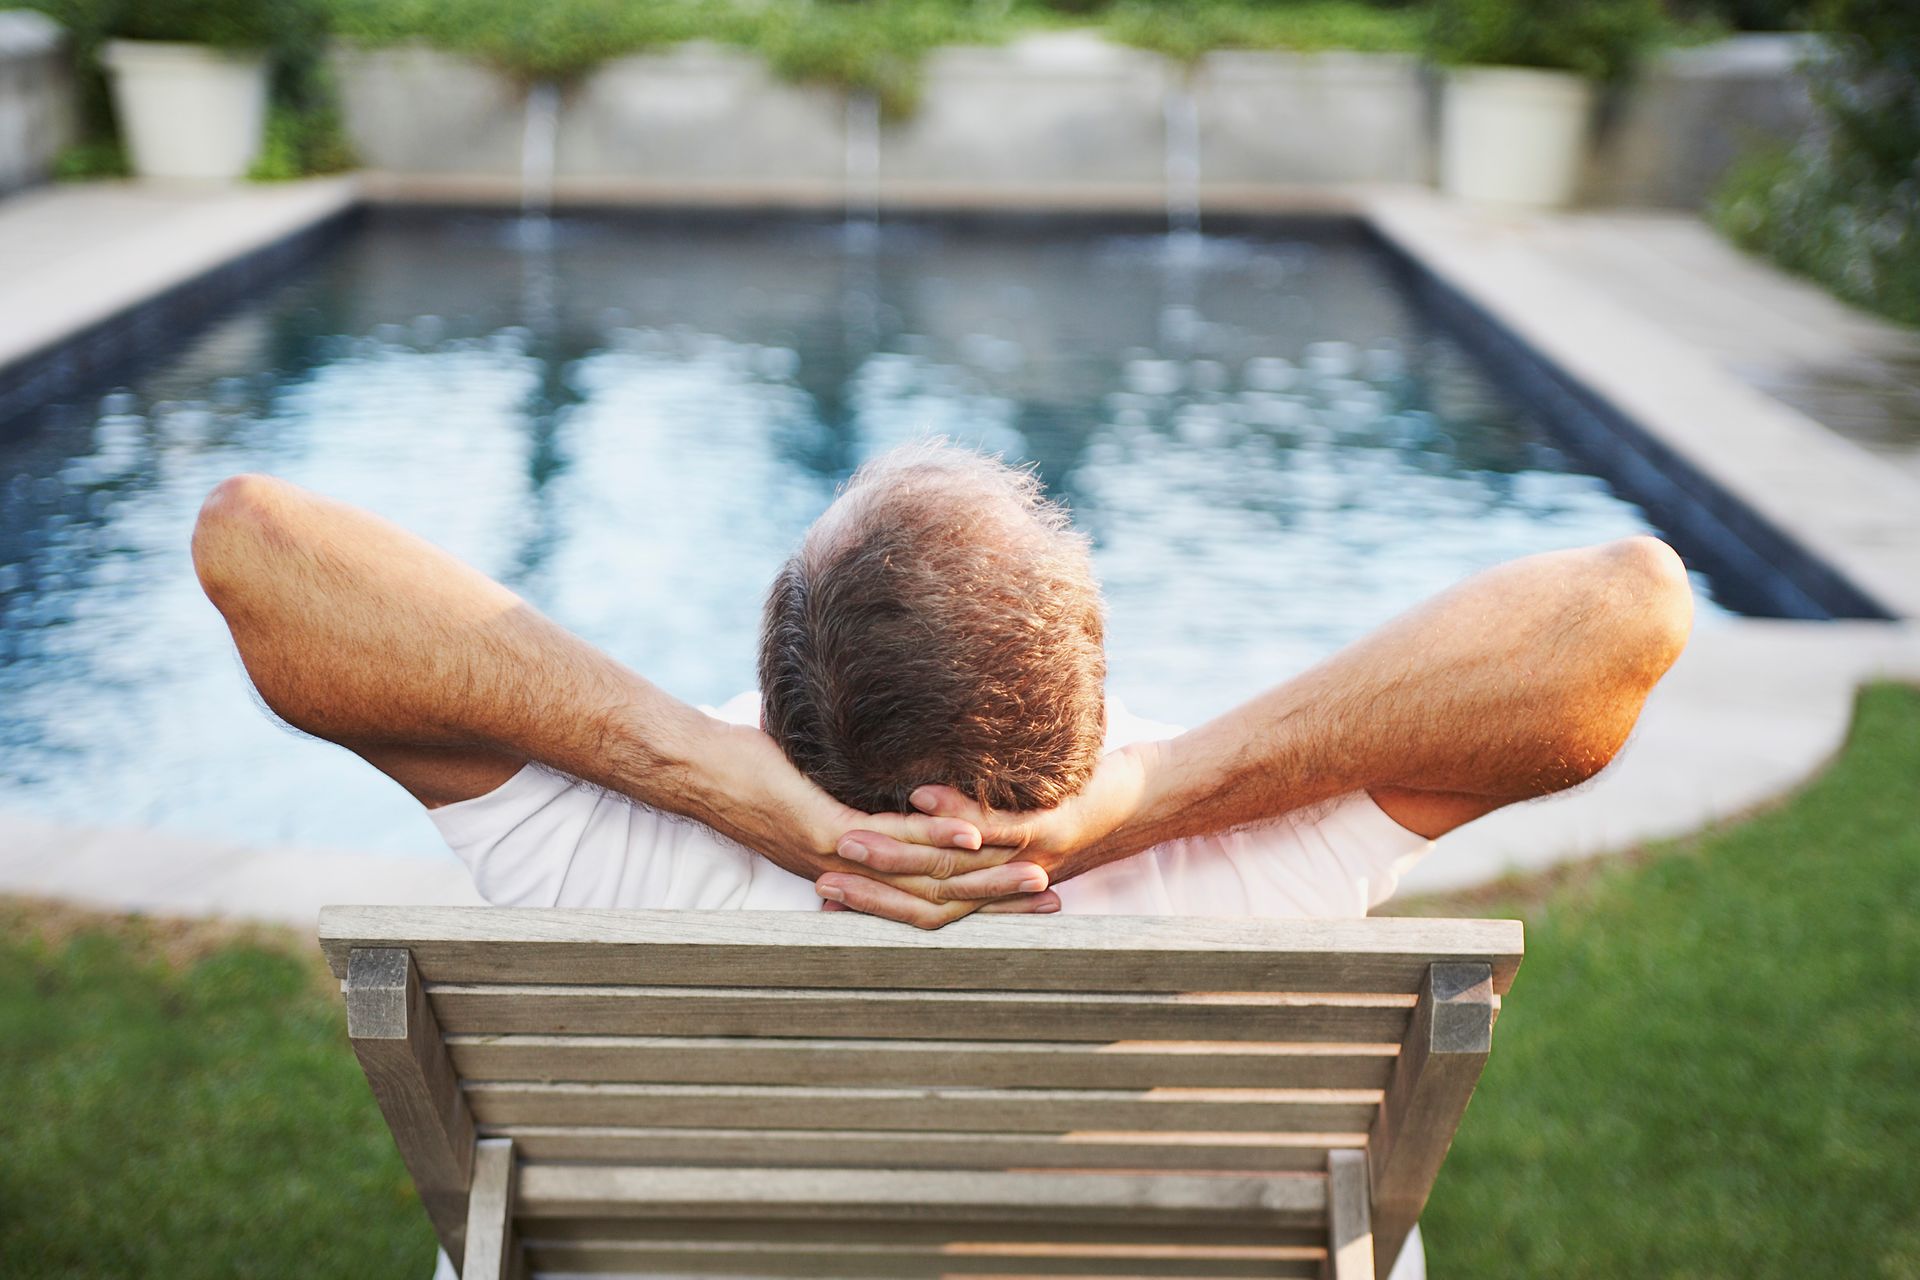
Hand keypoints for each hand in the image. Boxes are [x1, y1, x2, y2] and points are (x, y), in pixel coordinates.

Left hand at [698, 722, 1057, 924]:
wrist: (697, 770)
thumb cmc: (752, 770)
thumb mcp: (818, 783)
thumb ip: (856, 786)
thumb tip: (887, 759)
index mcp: (853, 870)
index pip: (930, 897)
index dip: (983, 900)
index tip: (1031, 895)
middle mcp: (851, 875)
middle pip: (938, 901)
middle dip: (997, 901)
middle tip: (1051, 898)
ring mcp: (839, 857)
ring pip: (923, 878)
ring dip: (981, 879)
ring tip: (1032, 876)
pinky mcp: (824, 831)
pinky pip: (891, 843)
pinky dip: (935, 842)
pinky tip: (973, 837)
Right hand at [814, 743, 1161, 923]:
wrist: (1139, 803)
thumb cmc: (1067, 808)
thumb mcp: (1009, 822)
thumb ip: (962, 828)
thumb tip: (913, 820)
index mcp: (986, 884)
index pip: (915, 903)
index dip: (869, 902)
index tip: (822, 896)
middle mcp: (1001, 880)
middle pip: (924, 898)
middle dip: (869, 891)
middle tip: (820, 884)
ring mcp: (1025, 857)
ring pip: (953, 868)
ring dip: (899, 856)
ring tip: (850, 844)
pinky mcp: (1049, 831)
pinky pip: (996, 828)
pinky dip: (956, 816)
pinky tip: (922, 798)